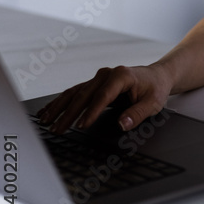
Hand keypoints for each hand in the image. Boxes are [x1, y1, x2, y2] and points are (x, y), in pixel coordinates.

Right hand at [37, 62, 173, 133]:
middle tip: (58, 129)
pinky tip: (48, 111)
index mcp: (121, 76)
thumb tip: (122, 124)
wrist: (157, 76)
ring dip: (59, 107)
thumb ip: (138, 114)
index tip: (81, 126)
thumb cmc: (156, 88)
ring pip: (74, 93)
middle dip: (69, 113)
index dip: (91, 111)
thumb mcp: (154, 103)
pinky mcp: (94, 84)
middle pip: (84, 94)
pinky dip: (61, 102)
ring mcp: (98, 78)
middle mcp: (107, 74)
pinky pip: (75, 93)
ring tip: (46, 121)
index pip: (103, 96)